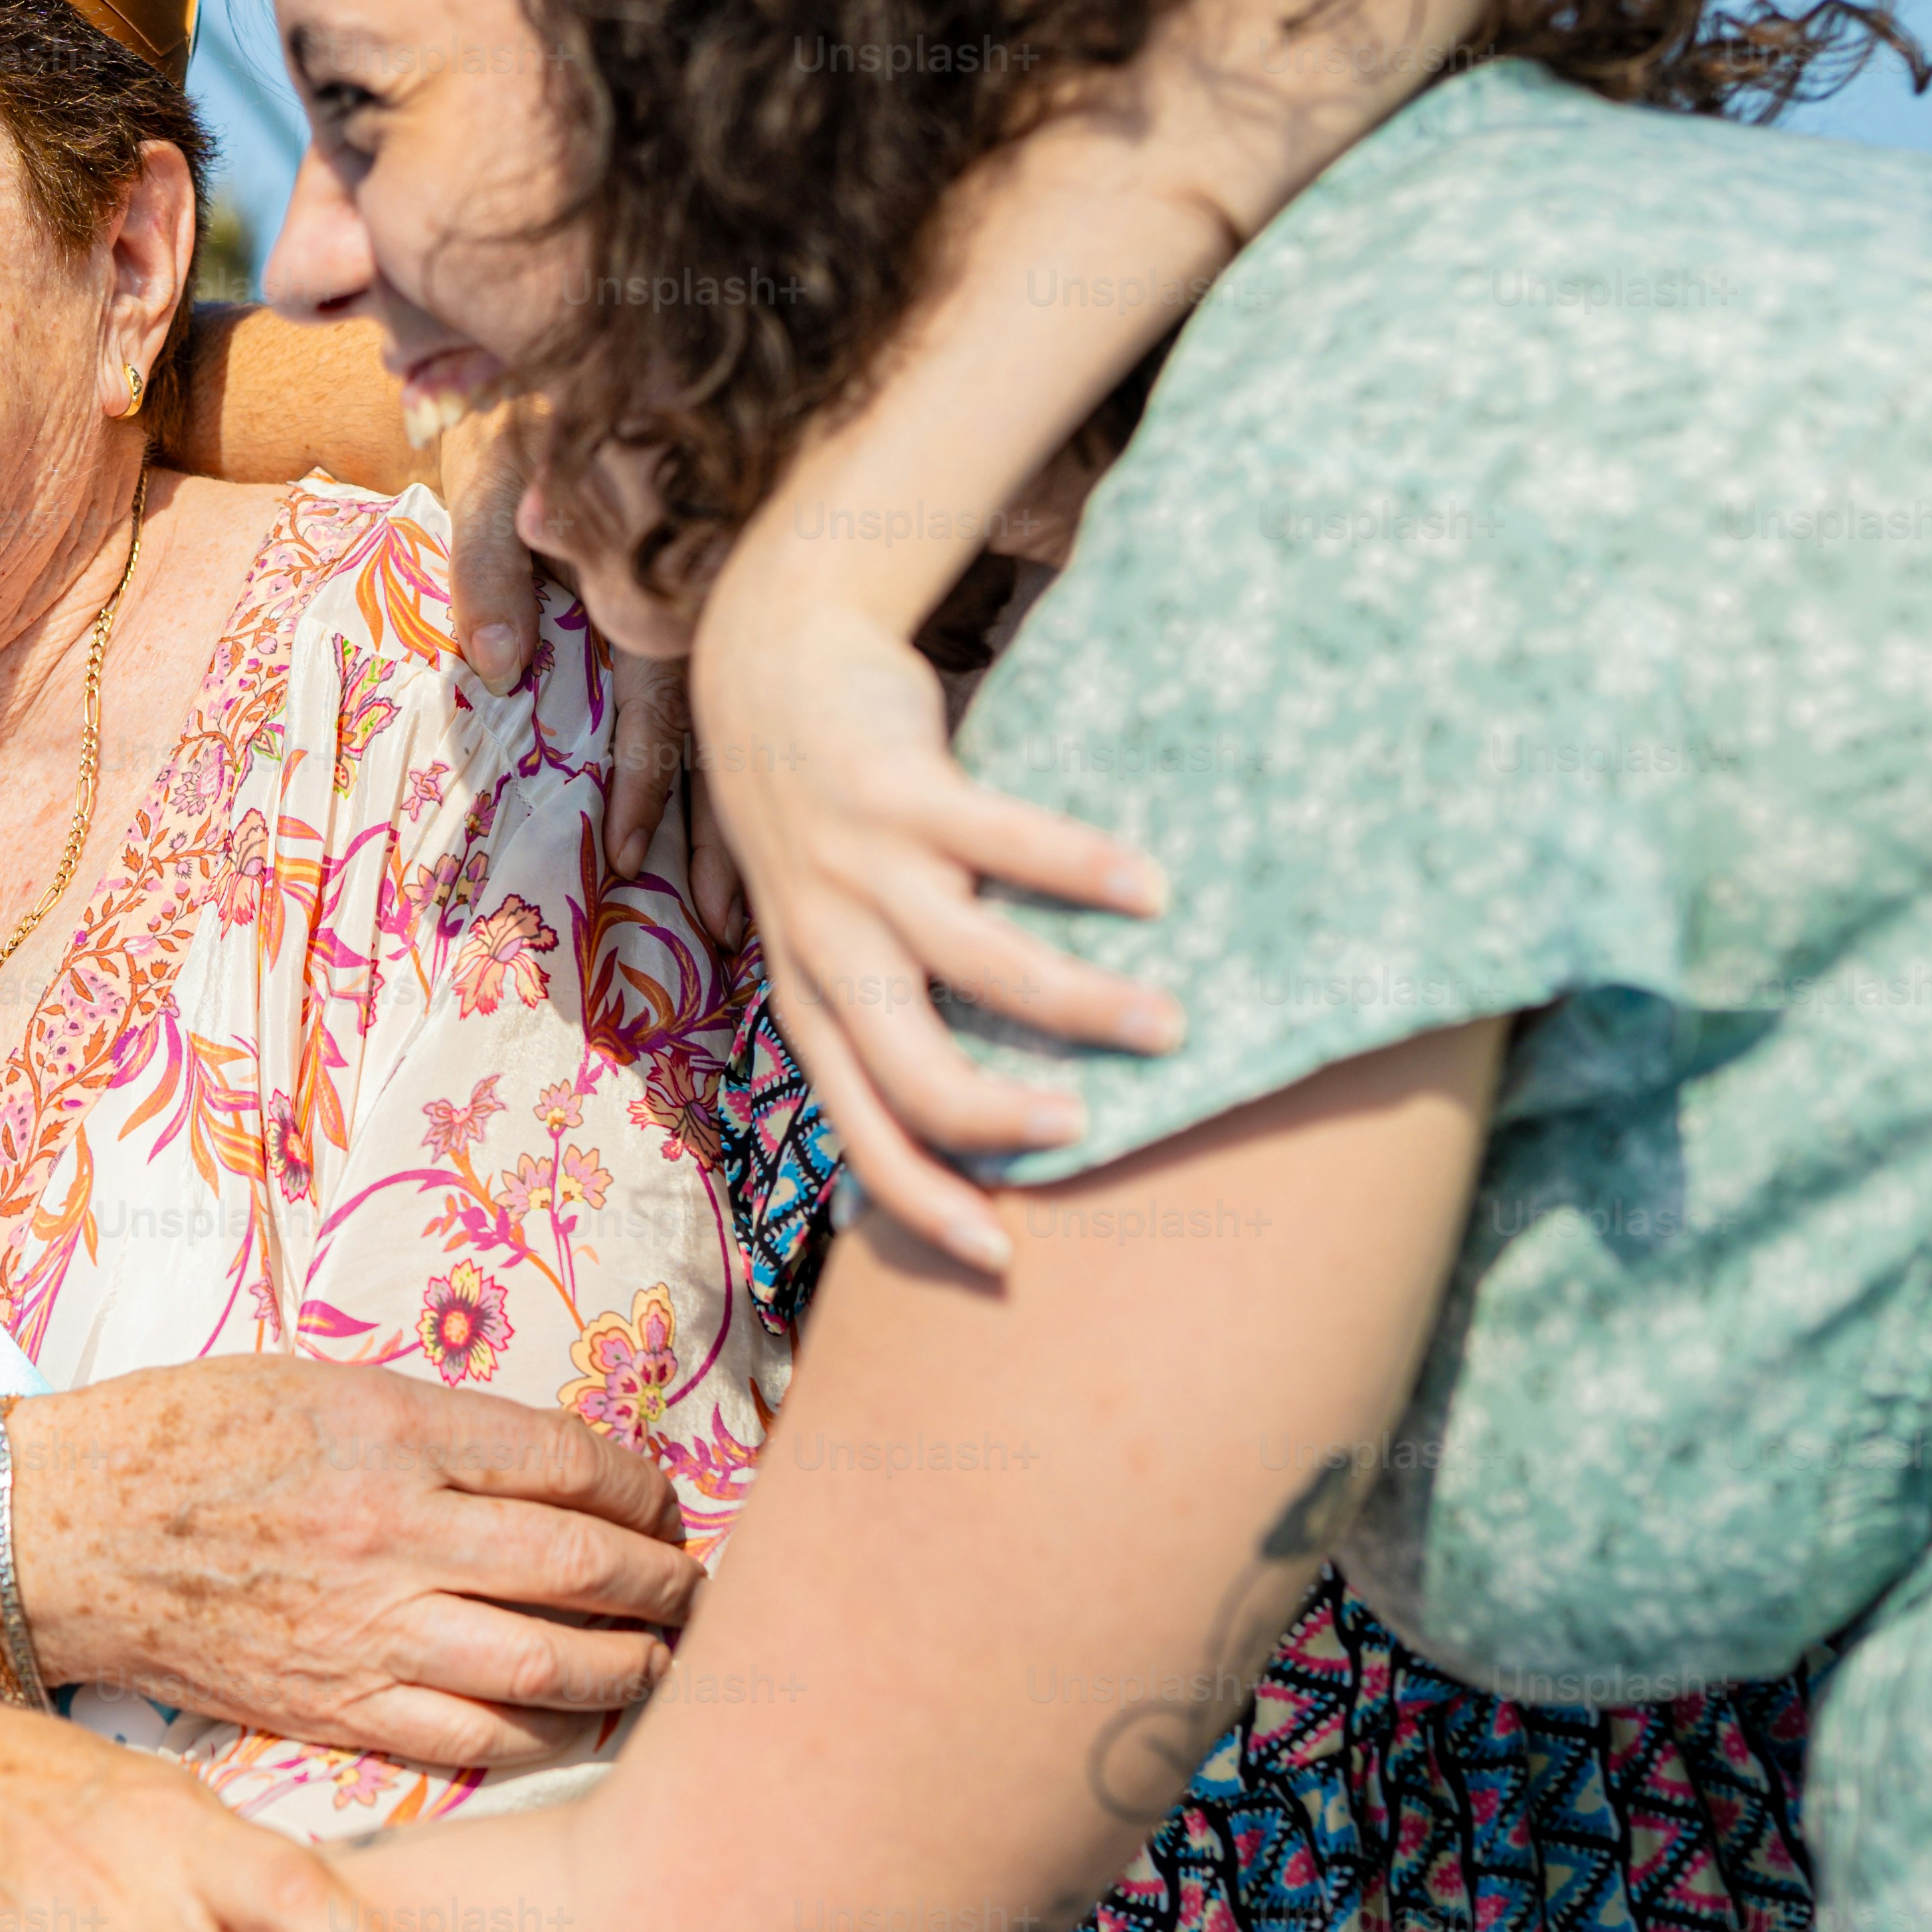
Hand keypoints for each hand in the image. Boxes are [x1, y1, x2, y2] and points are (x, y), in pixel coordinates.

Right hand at [14, 1359, 695, 1768]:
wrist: (66, 1532)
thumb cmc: (188, 1435)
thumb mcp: (320, 1383)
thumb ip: (440, 1426)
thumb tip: (558, 1469)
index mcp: (394, 1432)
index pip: (572, 1463)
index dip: (645, 1486)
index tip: (662, 1500)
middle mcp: (392, 1532)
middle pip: (583, 1566)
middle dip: (666, 1581)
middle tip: (696, 1585)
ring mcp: (365, 1631)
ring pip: (546, 1666)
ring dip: (628, 1665)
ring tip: (660, 1657)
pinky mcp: (334, 1708)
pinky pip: (474, 1740)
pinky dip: (547, 1735)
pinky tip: (578, 1720)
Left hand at [431, 401, 729, 916]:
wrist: (560, 363)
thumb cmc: (515, 426)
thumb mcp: (483, 486)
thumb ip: (489, 573)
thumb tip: (497, 672)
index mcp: (644, 583)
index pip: (656, 708)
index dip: (646, 790)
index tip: (630, 863)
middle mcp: (699, 603)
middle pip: (727, 740)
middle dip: (726, 840)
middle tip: (729, 931)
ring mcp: (717, 607)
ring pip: (749, 733)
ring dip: (749, 824)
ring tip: (743, 912)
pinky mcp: (717, 606)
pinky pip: (744, 703)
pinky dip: (756, 775)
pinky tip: (767, 836)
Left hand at [689, 557, 1175, 1272]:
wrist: (762, 672)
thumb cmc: (819, 821)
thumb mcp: (821, 926)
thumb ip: (883, 997)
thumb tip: (978, 1101)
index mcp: (811, 993)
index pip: (860, 1126)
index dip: (924, 1200)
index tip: (1002, 1259)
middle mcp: (828, 945)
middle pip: (915, 1071)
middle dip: (1005, 1119)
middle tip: (1089, 1128)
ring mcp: (860, 869)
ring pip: (981, 965)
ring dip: (1083, 1003)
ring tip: (1169, 1023)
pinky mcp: (898, 791)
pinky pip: (1008, 841)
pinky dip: (1084, 870)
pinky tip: (1152, 887)